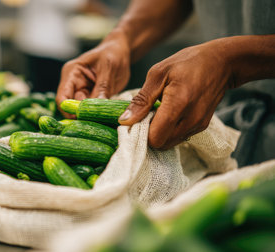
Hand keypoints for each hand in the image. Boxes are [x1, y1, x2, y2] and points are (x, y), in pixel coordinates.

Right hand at [56, 30, 130, 117]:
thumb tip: (95, 107)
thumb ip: (102, 87)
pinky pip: (92, 110)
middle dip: (81, 115)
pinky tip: (106, 118)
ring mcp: (82, 92)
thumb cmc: (112, 53)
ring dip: (90, 117)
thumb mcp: (108, 67)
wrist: (120, 51)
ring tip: (102, 121)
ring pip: (81, 110)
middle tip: (95, 123)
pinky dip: (97, 115)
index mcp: (72, 73)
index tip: (80, 119)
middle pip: (70, 106)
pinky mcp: (92, 98)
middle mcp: (73, 84)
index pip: (62, 96)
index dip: (68, 110)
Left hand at [118, 40, 235, 148]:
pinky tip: (169, 114)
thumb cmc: (187, 63)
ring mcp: (198, 125)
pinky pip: (180, 137)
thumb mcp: (158, 74)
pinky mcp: (202, 126)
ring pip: (170, 143)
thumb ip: (141, 100)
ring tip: (158, 113)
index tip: (137, 119)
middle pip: (161, 144)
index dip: (141, 132)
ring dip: (160, 133)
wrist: (221, 62)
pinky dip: (170, 130)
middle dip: (149, 134)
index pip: (155, 138)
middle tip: (146, 115)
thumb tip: (124, 121)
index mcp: (178, 104)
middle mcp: (191, 119)